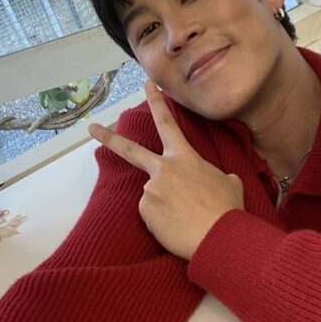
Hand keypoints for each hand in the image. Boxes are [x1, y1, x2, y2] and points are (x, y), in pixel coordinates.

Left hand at [89, 81, 243, 259]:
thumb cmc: (227, 209)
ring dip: (167, 208)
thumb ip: (216, 177)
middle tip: (91, 127)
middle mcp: (163, 169)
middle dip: (109, 137)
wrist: (219, 236)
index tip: (147, 85)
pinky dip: (163, 223)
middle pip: (131, 150)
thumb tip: (218, 181)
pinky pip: (152, 216)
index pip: (167, 124)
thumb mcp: (229, 183)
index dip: (156, 102)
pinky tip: (178, 227)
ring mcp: (151, 189)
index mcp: (185, 158)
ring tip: (187, 219)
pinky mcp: (145, 210)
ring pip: (153, 197)